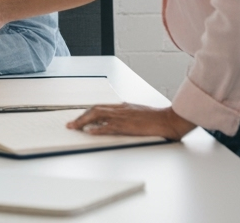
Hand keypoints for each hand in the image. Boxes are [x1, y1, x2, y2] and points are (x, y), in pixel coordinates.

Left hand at [67, 103, 194, 140]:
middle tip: (70, 124)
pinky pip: (109, 127)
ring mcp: (123, 116)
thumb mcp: (139, 114)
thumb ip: (127, 116)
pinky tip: (90, 132)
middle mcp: (120, 109)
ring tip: (74, 127)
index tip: (78, 118)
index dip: (87, 113)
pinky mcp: (128, 125)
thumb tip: (116, 123)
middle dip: (80, 117)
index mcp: (123, 106)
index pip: (100, 107)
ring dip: (83, 121)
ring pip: (97, 115)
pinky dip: (98, 129)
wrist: (169, 120)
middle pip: (95, 109)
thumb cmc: (157, 119)